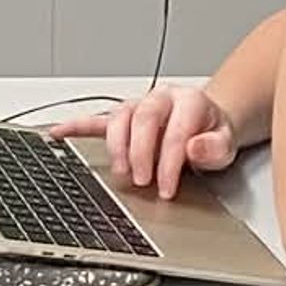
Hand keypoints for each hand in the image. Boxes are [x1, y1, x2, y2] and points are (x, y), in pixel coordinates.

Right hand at [54, 85, 236, 197]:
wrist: (207, 125)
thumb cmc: (212, 135)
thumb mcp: (226, 143)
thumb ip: (215, 146)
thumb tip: (193, 148)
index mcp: (188, 100)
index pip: (175, 130)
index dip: (170, 161)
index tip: (166, 187)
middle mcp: (160, 98)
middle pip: (143, 119)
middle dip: (140, 153)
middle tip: (142, 181)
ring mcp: (138, 106)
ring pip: (118, 118)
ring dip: (117, 147)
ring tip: (121, 172)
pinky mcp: (123, 117)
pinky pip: (96, 120)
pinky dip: (76, 126)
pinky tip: (59, 133)